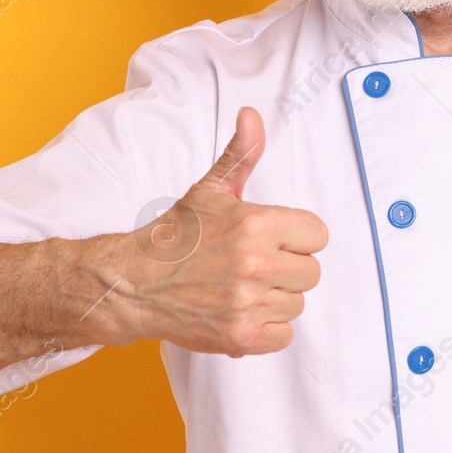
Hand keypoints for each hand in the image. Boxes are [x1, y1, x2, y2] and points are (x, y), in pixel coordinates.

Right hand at [104, 106, 327, 355]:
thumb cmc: (175, 237)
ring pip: (297, 304)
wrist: (134, 283)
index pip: (317, 234)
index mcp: (255, 224)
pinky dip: (266, 328)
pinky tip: (241, 311)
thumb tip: (252, 116)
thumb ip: (241, 154)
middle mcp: (255, 264)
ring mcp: (248, 303)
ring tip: (243, 288)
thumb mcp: (211, 189)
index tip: (273, 239)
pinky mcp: (241, 336)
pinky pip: (284, 335)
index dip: (296, 237)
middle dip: (287, 268)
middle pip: (311, 272)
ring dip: (275, 298)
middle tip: (254, 265)